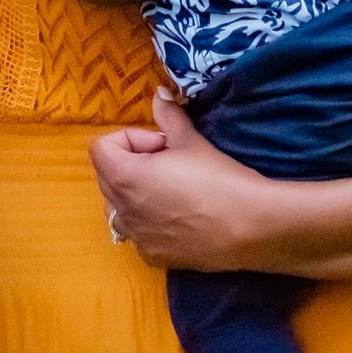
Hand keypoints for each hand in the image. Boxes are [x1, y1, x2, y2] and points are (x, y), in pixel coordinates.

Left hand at [88, 90, 276, 273]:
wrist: (250, 227)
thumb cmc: (217, 178)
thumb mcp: (191, 140)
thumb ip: (168, 116)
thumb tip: (158, 95)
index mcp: (125, 177)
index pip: (101, 148)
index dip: (130, 139)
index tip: (161, 145)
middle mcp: (122, 211)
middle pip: (107, 176)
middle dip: (131, 163)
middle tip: (169, 162)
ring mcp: (136, 237)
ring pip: (118, 208)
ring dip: (135, 193)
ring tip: (170, 189)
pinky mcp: (153, 257)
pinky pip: (137, 233)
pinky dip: (147, 222)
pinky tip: (179, 217)